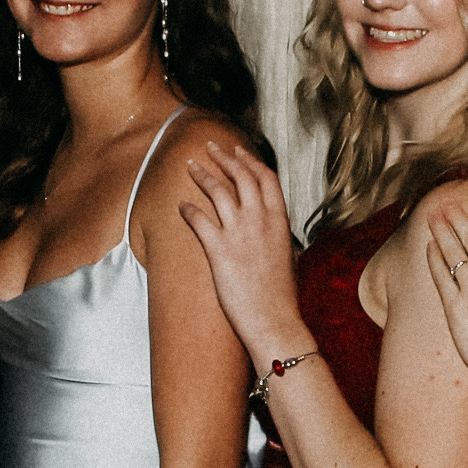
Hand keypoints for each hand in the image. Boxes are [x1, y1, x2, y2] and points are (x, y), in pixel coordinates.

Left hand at [178, 141, 309, 366]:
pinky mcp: (219, 248)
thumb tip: (271, 230)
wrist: (273, 320)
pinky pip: (199, 219)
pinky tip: (180, 205)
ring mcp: (240, 232)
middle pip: (241, 176)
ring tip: (191, 166)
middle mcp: (261, 220)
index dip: (249, 160)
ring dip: (203, 174)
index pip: (265, 177)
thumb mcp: (287, 256)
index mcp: (280, 220)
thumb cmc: (281, 296)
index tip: (238, 150)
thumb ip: (276, 236)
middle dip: (224, 157)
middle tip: (210, 147)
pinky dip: (188, 209)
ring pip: (219, 190)